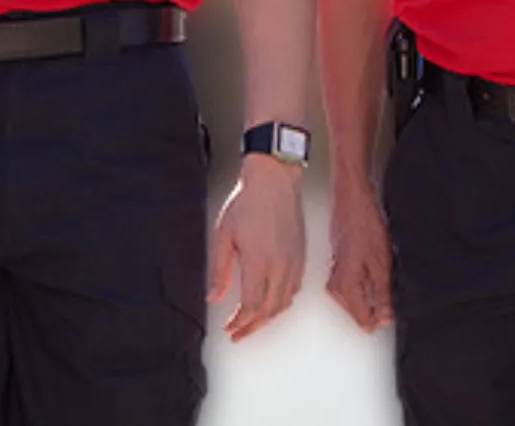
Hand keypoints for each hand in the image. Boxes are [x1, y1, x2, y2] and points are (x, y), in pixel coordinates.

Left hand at [210, 157, 305, 340]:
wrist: (275, 181)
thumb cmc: (247, 203)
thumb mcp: (223, 235)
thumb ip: (219, 270)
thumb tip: (213, 297)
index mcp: (259, 262)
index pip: (252, 307)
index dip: (240, 323)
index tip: (229, 329)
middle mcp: (281, 266)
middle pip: (269, 311)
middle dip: (252, 327)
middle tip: (237, 334)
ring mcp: (294, 263)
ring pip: (284, 303)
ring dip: (267, 318)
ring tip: (251, 323)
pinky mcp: (301, 257)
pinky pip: (293, 290)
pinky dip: (281, 303)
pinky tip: (270, 303)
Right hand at [325, 179, 392, 332]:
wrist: (352, 202)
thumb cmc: (365, 226)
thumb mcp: (382, 265)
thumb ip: (383, 296)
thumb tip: (385, 318)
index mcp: (345, 288)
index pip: (364, 321)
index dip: (383, 315)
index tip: (393, 303)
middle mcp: (335, 287)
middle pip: (359, 313)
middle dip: (378, 305)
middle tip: (389, 284)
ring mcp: (335, 279)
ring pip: (357, 302)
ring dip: (373, 294)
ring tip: (381, 272)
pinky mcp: (338, 271)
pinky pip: (353, 290)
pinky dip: (367, 285)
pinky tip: (374, 269)